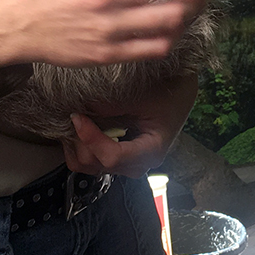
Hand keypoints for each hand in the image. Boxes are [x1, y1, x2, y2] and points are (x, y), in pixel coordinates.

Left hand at [61, 73, 197, 176]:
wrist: (179, 89)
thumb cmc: (169, 91)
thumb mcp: (142, 94)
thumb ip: (112, 104)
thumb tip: (81, 108)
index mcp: (151, 150)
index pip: (113, 156)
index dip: (91, 138)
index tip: (77, 116)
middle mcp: (138, 163)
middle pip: (97, 165)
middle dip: (81, 142)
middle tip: (74, 115)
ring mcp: (127, 162)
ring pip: (91, 165)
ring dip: (79, 144)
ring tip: (77, 119)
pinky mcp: (118, 156)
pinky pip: (92, 159)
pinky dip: (82, 144)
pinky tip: (82, 125)